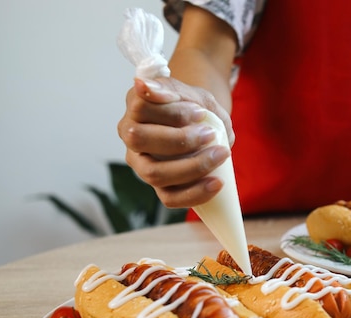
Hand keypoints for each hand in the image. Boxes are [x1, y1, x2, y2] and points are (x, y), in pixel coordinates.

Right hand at [117, 78, 234, 207]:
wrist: (204, 124)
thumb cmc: (194, 107)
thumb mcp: (190, 92)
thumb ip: (172, 89)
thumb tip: (142, 85)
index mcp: (136, 107)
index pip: (141, 107)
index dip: (171, 112)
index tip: (200, 112)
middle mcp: (130, 136)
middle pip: (139, 140)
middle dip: (180, 139)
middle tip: (210, 134)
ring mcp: (141, 163)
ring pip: (153, 173)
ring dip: (191, 167)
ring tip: (220, 155)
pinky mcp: (157, 185)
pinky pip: (169, 198)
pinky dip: (195, 193)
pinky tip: (217, 183)